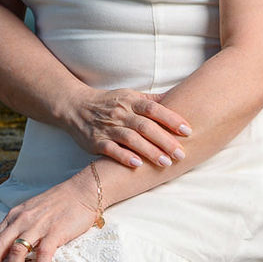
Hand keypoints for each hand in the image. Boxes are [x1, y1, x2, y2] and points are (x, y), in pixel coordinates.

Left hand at [0, 174, 97, 261]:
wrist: (82, 190)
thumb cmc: (59, 203)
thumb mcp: (31, 212)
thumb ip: (20, 228)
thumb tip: (11, 250)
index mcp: (14, 216)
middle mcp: (21, 220)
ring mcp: (38, 225)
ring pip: (17, 252)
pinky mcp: (55, 231)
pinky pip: (44, 254)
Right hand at [64, 86, 191, 169]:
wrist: (74, 106)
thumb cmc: (108, 103)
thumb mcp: (129, 96)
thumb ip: (152, 100)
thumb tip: (179, 96)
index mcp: (131, 101)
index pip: (154, 109)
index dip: (171, 119)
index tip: (188, 130)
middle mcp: (120, 113)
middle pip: (145, 126)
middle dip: (164, 140)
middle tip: (181, 153)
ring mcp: (107, 128)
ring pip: (131, 139)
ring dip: (149, 151)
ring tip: (165, 163)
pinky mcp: (96, 141)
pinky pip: (111, 150)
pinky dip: (124, 157)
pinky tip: (137, 165)